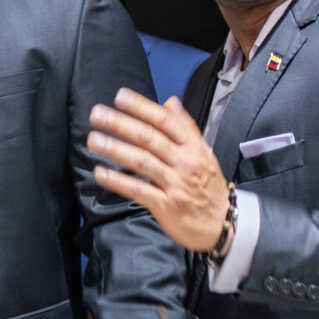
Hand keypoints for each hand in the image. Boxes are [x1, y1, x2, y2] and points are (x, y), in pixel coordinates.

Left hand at [89, 88, 231, 254]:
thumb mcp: (203, 152)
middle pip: (149, 138)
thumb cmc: (209, 186)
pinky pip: (138, 190)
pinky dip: (118, 181)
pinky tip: (101, 172)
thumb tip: (170, 102)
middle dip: (121, 124)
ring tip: (94, 139)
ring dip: (115, 149)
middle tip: (97, 114)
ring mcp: (175, 183)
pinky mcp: (166, 205)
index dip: (142, 107)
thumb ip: (185, 127)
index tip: (120, 97)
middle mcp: (184, 162)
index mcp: (193, 147)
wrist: (224, 222)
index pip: (165, 121)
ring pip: (142, 161)